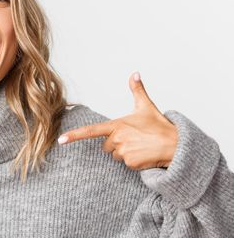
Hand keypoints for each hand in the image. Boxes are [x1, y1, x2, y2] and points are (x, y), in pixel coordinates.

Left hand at [57, 72, 177, 170]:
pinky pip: (126, 164)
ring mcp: (124, 152)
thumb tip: (135, 73)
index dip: (74, 135)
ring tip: (141, 146)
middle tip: (135, 138)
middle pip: (107, 145)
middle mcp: (117, 139)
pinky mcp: (131, 163)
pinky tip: (144, 155)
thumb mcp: (146, 106)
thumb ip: (137, 90)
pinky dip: (134, 161)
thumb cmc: (160, 126)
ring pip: (116, 155)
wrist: (176, 145)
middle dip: (118, 143)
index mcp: (117, 125)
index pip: (91, 130)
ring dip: (126, 152)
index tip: (61, 140)